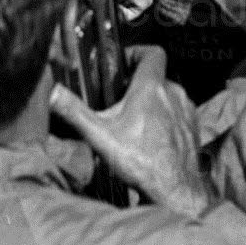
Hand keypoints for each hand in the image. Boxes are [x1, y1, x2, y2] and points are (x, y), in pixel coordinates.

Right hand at [50, 45, 211, 216]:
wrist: (176, 191)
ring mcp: (185, 111)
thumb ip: (75, 112)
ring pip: (168, 96)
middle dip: (138, 85)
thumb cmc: (143, 163)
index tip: (125, 62)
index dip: (138, 53)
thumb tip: (54, 93)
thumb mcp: (100, 136)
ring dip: (153, 103)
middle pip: (156, 77)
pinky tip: (152, 139)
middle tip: (121, 101)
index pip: (152, 53)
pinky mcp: (192, 128)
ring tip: (135, 123)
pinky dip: (166, 120)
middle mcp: (173, 93)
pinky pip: (178, 114)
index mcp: (151, 87)